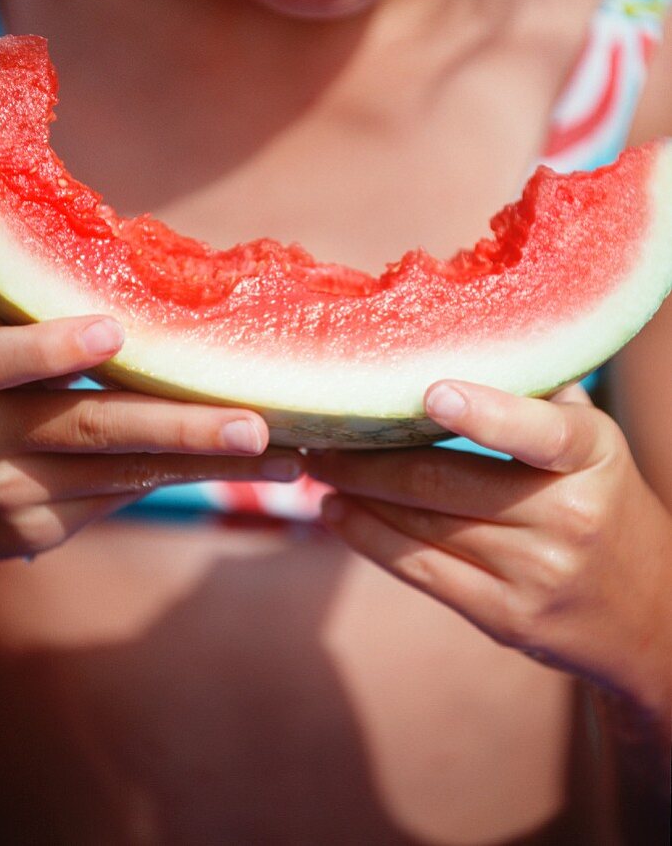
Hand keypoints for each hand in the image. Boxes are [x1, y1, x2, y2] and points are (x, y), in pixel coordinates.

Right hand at [0, 314, 301, 563]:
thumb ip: (51, 325)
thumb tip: (174, 288)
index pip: (4, 357)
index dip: (55, 347)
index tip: (113, 333)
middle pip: (93, 426)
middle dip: (183, 427)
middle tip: (255, 426)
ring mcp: (13, 492)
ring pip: (124, 473)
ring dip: (210, 464)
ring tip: (285, 457)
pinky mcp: (41, 530)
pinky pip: (123, 496)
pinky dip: (185, 479)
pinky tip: (243, 470)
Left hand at [309, 381, 671, 721]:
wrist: (652, 615)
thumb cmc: (605, 503)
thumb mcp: (595, 446)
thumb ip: (541, 399)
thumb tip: (465, 340)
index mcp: (593, 456)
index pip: (541, 432)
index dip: (485, 414)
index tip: (431, 392)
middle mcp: (568, 516)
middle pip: (445, 482)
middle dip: (370, 458)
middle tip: (322, 433)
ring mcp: (536, 573)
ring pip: (422, 526)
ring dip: (358, 494)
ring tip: (319, 468)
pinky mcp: (505, 617)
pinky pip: (420, 571)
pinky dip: (369, 539)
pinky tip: (338, 514)